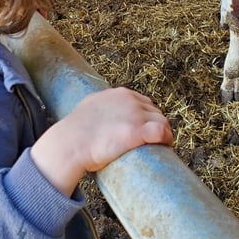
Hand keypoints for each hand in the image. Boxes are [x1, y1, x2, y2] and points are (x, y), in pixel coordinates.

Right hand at [30, 87, 172, 195]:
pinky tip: (166, 145)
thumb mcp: (89, 107)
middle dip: (155, 123)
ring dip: (164, 131)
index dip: (146, 116)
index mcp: (119, 94)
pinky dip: (167, 137)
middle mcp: (130, 101)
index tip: (145, 127)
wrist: (71, 143)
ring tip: (162, 144)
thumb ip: (100, 107)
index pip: (143, 102)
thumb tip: (100, 117)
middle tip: (154, 139)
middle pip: (154, 111)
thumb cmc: (75, 131)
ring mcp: (135, 115)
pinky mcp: (138, 131)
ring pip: (161, 120)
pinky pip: (162, 131)